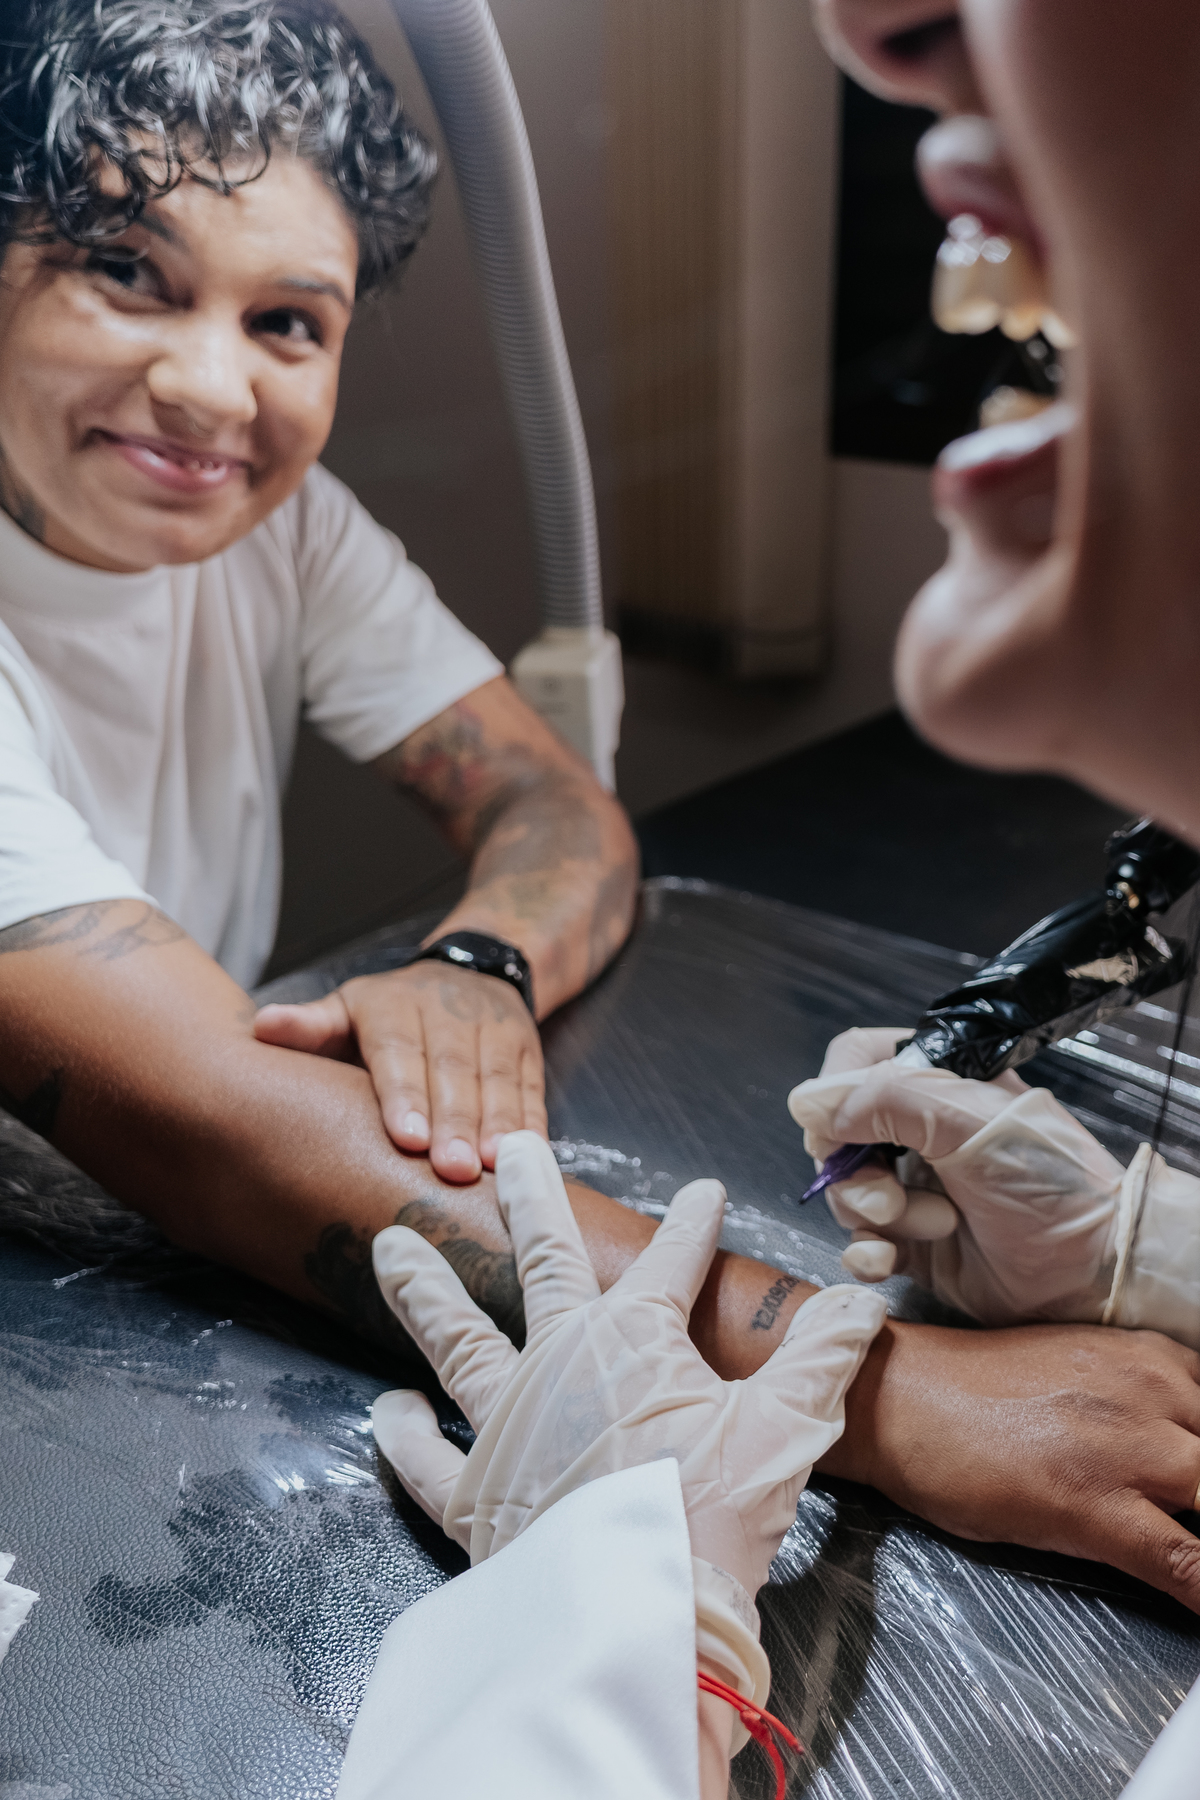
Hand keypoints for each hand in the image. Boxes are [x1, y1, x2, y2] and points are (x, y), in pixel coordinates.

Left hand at [254, 960, 546, 1181]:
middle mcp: (449, 1013)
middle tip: (452, 1170)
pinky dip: (532, 1125)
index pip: (399, 1052)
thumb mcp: (347, 1008)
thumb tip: (262, 1026)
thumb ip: (310, 1026)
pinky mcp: (529, 1049)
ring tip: (493, 1168)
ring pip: (498, 1079)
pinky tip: (528, 1161)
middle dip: (455, 1122)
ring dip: (498, 1125)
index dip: (405, 1095)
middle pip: (454, 1071)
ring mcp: (495, 1029)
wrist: (473, 970)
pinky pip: (532, 1089)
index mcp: (394, 1007)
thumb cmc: (390, 1014)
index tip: (406, 1138)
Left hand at [369, 1131, 884, 1600]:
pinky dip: (403, 1435)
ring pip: (457, 1339)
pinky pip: (425, 1460)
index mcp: (633, 1338)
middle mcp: (557, 1362)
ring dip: (425, 1290)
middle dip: (529, 1198)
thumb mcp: (787, 1426)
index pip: (670, 1261)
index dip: (691, 1222)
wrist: (646, 1611)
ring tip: (392, 1244)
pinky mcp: (471, 1496)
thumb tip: (863, 1299)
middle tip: (509, 1149)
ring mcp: (504, 1426)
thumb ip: (821, 1356)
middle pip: (541, 1262)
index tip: (702, 1190)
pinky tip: (387, 1407)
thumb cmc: (716, 1512)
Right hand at [787, 1026, 1121, 1324]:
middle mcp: (919, 1132)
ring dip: (875, 1215)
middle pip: (836, 1135)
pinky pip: (859, 1245)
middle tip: (888, 1196)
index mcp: (937, 1082)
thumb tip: (807, 1104)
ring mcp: (913, 1188)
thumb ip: (886, 1099)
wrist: (1094, 1268)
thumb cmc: (1048, 1179)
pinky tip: (888, 1263)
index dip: (833, 1096)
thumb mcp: (967, 1120)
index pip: (854, 1063)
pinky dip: (865, 1255)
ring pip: (844, 1192)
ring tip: (930, 1226)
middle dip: (853, 1171)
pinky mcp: (914, 1245)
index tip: (839, 1133)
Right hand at [821, 1313, 1199, 1615]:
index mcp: (1154, 1359)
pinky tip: (1197, 1602)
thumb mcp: (1083, 1372)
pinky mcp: (1095, 1504)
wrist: (898, 1395)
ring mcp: (1130, 1447)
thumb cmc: (975, 1391)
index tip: (1196, 1488)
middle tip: (1187, 1511)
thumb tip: (1183, 1454)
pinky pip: (1187, 1562)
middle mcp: (1155, 1391)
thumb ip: (1147, 1403)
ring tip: (1187, 1546)